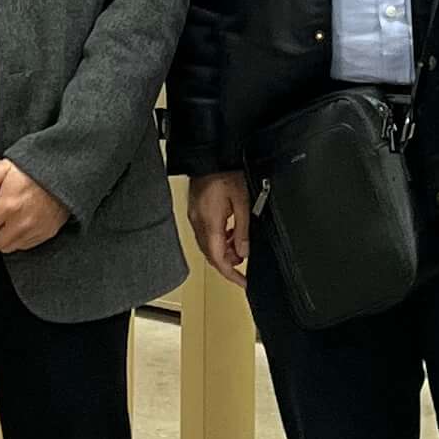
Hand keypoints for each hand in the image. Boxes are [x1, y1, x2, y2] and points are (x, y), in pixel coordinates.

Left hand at [0, 160, 68, 254]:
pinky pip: (23, 245)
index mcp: (8, 205)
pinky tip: (16, 225)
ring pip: (6, 248)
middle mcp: (20, 222)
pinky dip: (16, 239)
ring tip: (1, 225)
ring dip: (0, 239)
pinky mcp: (44, 234)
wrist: (64, 175)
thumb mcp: (6, 167)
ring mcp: (33, 230)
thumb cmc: (32, 171)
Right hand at [188, 170, 251, 285]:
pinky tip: (229, 232)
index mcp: (210, 223)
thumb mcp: (242, 202)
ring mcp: (194, 218)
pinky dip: (218, 240)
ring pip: (207, 246)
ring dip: (223, 251)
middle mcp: (198, 223)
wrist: (209, 156)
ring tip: (239, 247)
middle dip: (227, 263)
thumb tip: (244, 252)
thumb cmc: (225, 173)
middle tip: (243, 265)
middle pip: (211, 255)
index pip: (218, 259)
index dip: (231, 274)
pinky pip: (205, 234)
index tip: (242, 282)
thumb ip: (243, 230)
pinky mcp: (195, 212)